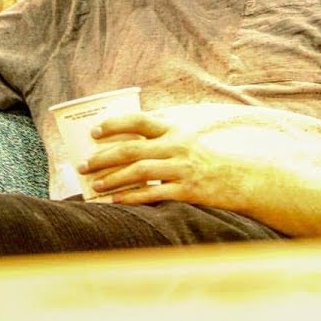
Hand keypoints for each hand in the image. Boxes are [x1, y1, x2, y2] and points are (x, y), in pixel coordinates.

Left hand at [78, 111, 255, 208]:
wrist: (237, 178)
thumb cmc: (202, 158)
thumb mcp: (183, 139)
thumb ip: (157, 136)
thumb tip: (119, 140)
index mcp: (173, 129)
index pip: (139, 121)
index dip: (114, 124)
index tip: (93, 132)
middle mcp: (176, 146)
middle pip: (132, 149)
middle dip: (103, 157)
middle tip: (83, 165)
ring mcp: (182, 168)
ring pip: (139, 172)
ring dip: (113, 178)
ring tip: (95, 185)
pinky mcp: (186, 190)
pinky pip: (153, 193)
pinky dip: (132, 196)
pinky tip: (116, 200)